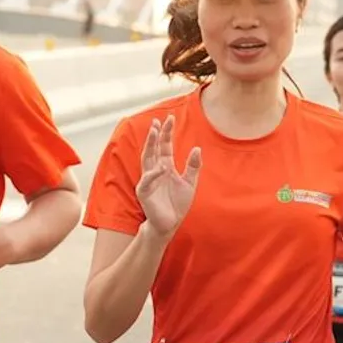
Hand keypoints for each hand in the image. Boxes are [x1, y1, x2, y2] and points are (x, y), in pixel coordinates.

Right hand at [136, 116, 200, 235]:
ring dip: (150, 145)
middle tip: (159, 121)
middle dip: (156, 135)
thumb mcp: (190, 183)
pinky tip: (162, 166)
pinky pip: (147, 181)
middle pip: (154, 148)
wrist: (170, 223)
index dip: (167, 133)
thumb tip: (197, 148)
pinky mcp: (144, 192)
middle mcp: (155, 170)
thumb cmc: (177, 204)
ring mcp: (148, 180)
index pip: (165, 146)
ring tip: (155, 132)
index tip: (170, 118)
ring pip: (147, 159)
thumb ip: (194, 167)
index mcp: (165, 167)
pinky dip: (154, 174)